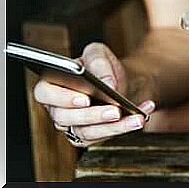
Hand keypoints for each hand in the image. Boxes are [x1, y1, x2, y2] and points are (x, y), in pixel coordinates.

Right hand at [33, 43, 155, 146]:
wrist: (119, 79)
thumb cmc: (102, 66)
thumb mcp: (99, 53)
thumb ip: (99, 62)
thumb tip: (106, 83)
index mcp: (52, 84)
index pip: (45, 93)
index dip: (62, 98)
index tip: (85, 99)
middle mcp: (58, 108)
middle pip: (66, 118)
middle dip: (93, 116)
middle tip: (115, 111)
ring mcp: (73, 125)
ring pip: (87, 133)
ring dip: (114, 127)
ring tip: (136, 118)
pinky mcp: (91, 135)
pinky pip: (105, 136)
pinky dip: (126, 127)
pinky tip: (142, 115)